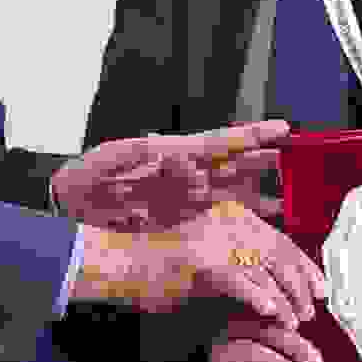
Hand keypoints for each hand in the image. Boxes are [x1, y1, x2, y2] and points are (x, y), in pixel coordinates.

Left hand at [54, 121, 290, 229]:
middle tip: (296, 159)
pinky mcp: (179, 224)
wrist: (66, 216)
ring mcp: (184, 200)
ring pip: (231, 194)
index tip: (280, 130)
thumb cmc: (81, 185)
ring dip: (259, 195)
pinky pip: (217, 220)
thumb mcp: (99, 164)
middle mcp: (183, 176)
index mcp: (170, 156)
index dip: (250, 137)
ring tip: (288, 199)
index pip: (217, 144)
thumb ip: (129, 155)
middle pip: (232, 165)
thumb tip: (165, 149)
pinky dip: (239, 223)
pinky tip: (257, 230)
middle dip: (264, 161)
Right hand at [83, 198, 320, 327]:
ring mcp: (214, 241)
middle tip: (309, 312)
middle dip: (299, 287)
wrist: (125, 267)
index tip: (320, 289)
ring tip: (291, 321)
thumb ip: (245, 262)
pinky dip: (258, 298)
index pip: (281, 241)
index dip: (304, 267)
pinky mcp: (200, 262)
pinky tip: (270, 313)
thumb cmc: (167, 268)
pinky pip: (240, 282)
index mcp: (234, 216)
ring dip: (283, 300)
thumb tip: (284, 281)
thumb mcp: (213, 258)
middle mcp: (228, 222)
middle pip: (279, 255)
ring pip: (264, 272)